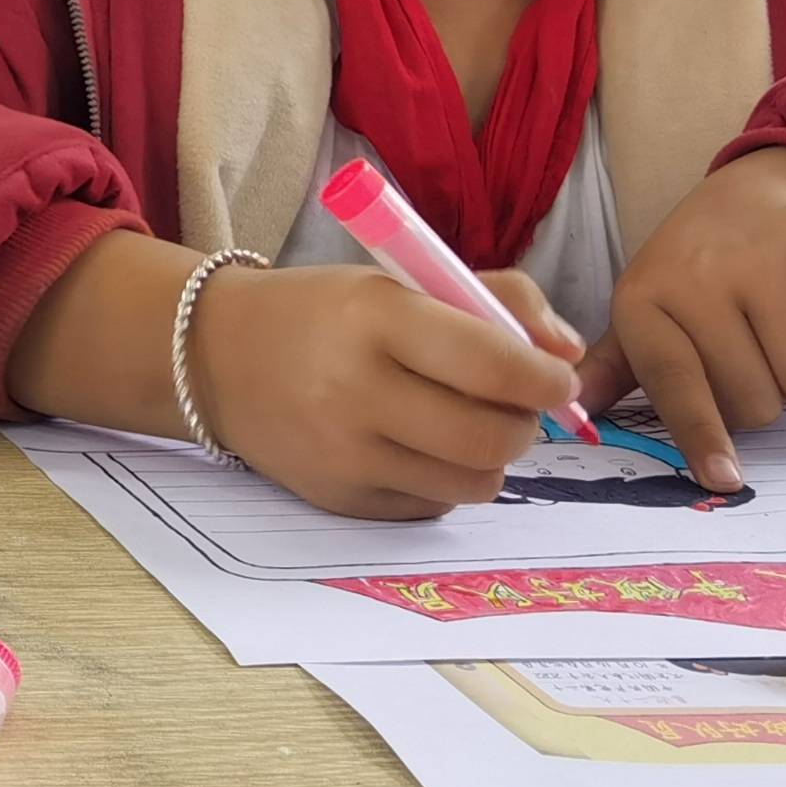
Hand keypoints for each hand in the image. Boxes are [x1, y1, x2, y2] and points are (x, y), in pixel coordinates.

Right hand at [195, 261, 584, 520]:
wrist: (217, 357)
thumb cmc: (324, 313)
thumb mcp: (398, 279)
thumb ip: (494, 298)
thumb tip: (568, 354)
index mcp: (372, 318)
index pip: (488, 362)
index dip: (543, 377)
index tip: (559, 377)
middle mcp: (353, 391)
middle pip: (488, 436)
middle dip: (525, 423)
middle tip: (518, 406)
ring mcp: (344, 455)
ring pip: (472, 482)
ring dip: (492, 457)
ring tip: (471, 426)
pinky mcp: (340, 500)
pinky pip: (433, 506)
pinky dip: (446, 481)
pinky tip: (420, 448)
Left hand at [578, 146, 785, 490]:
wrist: (757, 193)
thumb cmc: (693, 271)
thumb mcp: (645, 310)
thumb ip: (615, 367)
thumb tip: (573, 408)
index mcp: (643, 300)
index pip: (675, 385)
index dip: (701, 437)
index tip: (723, 480)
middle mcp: (696, 276)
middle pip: (756, 403)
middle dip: (763, 392)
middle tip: (750, 344)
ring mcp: (760, 257)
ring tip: (780, 320)